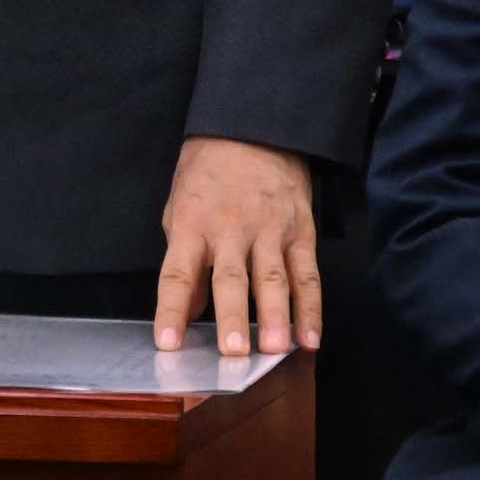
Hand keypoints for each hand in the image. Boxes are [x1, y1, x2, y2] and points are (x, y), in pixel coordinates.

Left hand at [153, 136, 321, 357]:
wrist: (252, 128)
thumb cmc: (208, 173)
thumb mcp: (179, 209)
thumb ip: (185, 263)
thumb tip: (189, 314)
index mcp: (192, 225)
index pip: (178, 275)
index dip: (172, 311)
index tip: (168, 344)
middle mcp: (230, 230)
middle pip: (232, 280)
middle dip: (232, 317)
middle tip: (234, 352)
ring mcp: (269, 231)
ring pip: (273, 280)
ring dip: (275, 317)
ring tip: (274, 349)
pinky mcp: (300, 232)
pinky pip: (307, 275)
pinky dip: (311, 309)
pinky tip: (310, 338)